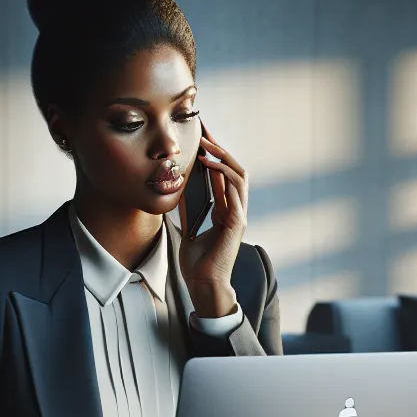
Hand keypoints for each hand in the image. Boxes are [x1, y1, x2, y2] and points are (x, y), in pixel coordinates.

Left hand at [177, 122, 248, 319]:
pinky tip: (210, 164)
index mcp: (226, 212)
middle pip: (234, 170)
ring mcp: (238, 216)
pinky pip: (235, 191)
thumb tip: (178, 189)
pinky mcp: (236, 223)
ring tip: (205, 144)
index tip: (201, 137)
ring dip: (223, 157)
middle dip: (220, 148)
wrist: (203, 286)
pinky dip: (224, 174)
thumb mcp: (188, 229)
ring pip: (239, 176)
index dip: (214, 155)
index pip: (223, 176)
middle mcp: (235, 211)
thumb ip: (188, 210)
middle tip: (204, 131)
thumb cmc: (197, 264)